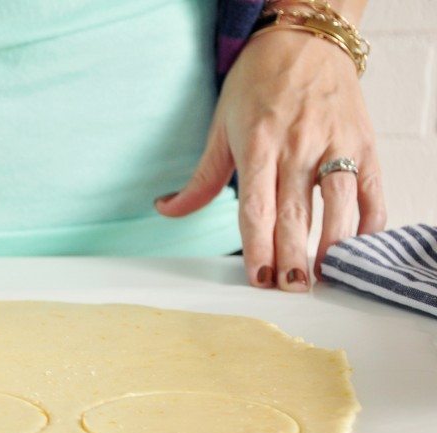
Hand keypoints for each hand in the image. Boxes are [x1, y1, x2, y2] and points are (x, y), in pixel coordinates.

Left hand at [155, 29, 385, 290]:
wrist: (304, 38)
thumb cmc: (256, 84)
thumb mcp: (220, 126)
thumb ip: (201, 178)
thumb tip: (166, 209)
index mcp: (258, 145)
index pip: (257, 208)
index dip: (258, 248)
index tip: (259, 278)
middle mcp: (298, 146)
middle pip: (295, 213)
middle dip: (292, 256)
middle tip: (290, 287)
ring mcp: (335, 142)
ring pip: (339, 203)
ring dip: (332, 243)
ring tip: (323, 273)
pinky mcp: (365, 140)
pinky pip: (373, 188)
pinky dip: (369, 220)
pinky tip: (356, 245)